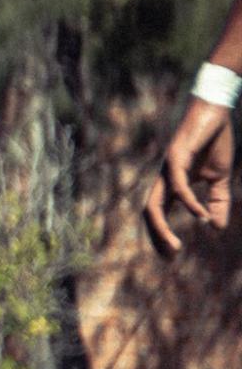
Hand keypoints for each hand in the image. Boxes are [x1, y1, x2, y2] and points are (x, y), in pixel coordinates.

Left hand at [143, 99, 234, 256]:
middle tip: (169, 257)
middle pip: (149, 213)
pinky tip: (201, 216)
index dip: (160, 235)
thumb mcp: (219, 177)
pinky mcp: (177, 157)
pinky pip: (179, 187)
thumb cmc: (214, 142)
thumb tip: (216, 228)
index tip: (171, 255)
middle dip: (155, 237)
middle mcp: (164, 178)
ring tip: (176, 246)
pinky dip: (189, 203)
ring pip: (154, 204)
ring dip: (161, 228)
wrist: (215, 112)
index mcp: (171, 183)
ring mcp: (167, 168)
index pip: (158, 213)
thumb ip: (217, 201)